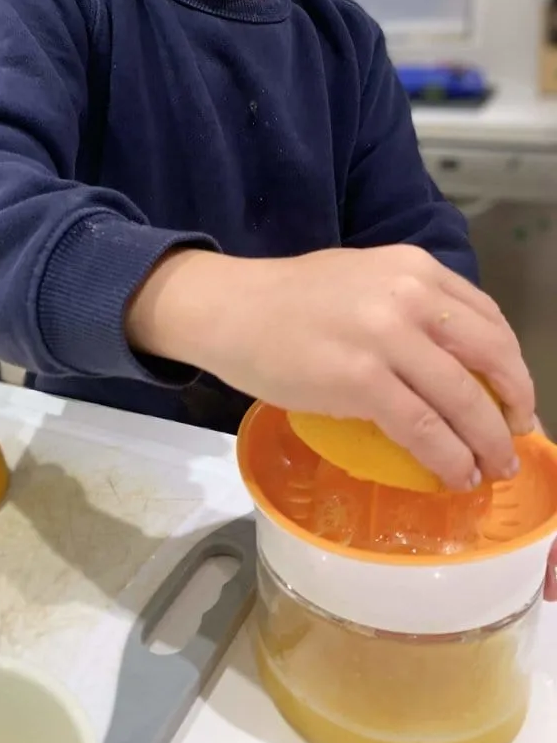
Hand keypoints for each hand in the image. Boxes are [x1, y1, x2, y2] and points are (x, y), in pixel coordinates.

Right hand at [127, 245, 534, 490]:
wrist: (227, 308)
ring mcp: (385, 335)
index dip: (513, 366)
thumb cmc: (285, 300)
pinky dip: (448, 457)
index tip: (514, 398)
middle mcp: (409, 294)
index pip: (489, 318)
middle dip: (514, 406)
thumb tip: (448, 361)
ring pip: (463, 399)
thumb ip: (408, 306)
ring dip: (488, 443)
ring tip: (492, 468)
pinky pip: (423, 427)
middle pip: (491, 357)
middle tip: (515, 438)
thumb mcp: (361, 280)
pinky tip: (454, 474)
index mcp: (414, 267)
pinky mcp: (358, 378)